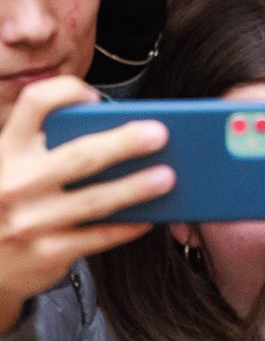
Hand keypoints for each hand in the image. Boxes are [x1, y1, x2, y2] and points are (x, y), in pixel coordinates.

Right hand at [0, 76, 173, 331]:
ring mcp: (30, 222)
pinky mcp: (46, 254)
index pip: (35, 102)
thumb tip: (118, 129)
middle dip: (125, 143)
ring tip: (168, 177)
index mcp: (8, 149)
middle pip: (80, 155)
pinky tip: (148, 216)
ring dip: (137, 188)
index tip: (97, 97)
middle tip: (160, 134)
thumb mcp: (16, 165)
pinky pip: (96, 237)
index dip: (69, 91)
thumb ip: (50, 145)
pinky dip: (126, 226)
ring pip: (95, 200)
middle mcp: (15, 183)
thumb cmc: (15, 199)